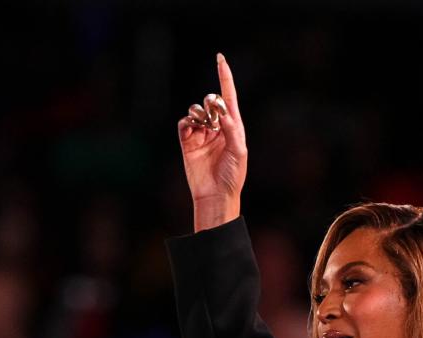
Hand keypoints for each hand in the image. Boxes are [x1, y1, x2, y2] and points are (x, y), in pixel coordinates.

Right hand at [177, 54, 246, 230]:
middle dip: (211, 104)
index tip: (220, 57)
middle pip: (210, 101)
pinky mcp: (188, 143)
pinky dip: (187, 124)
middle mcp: (217, 127)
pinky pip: (184, 124)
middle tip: (214, 120)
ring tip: (203, 129)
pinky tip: (192, 131)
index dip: (224, 76)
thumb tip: (222, 113)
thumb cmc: (232, 176)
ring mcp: (202, 134)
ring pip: (195, 111)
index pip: (228, 96)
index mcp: (233, 126)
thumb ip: (232, 129)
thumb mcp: (238, 151)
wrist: (216, 195)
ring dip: (199, 116)